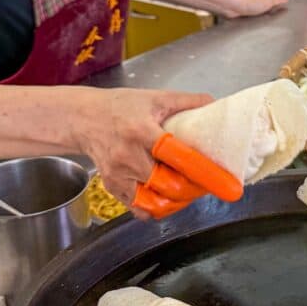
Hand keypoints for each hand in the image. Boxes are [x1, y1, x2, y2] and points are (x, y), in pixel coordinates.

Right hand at [73, 87, 211, 211]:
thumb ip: (186, 101)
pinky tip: (166, 199)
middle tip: (206, 185)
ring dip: (176, 202)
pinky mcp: (112, 186)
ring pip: (154, 201)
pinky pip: (138, 207)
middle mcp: (129, 155)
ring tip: (188, 192)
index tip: (224, 182)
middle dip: (192, 189)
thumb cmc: (119, 107)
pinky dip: (155, 208)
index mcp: (142, 130)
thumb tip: (213, 105)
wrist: (82, 119)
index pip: (177, 155)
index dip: (202, 170)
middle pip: (167, 185)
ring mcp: (118, 174)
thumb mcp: (154, 97)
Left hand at [222, 0, 287, 18]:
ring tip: (268, 6)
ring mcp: (249, 5)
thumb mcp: (267, 2)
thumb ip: (276, 0)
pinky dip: (256, 11)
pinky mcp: (243, 11)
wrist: (232, 6)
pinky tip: (255, 14)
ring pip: (259, 3)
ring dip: (263, 4)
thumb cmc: (247, 2)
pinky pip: (252, 11)